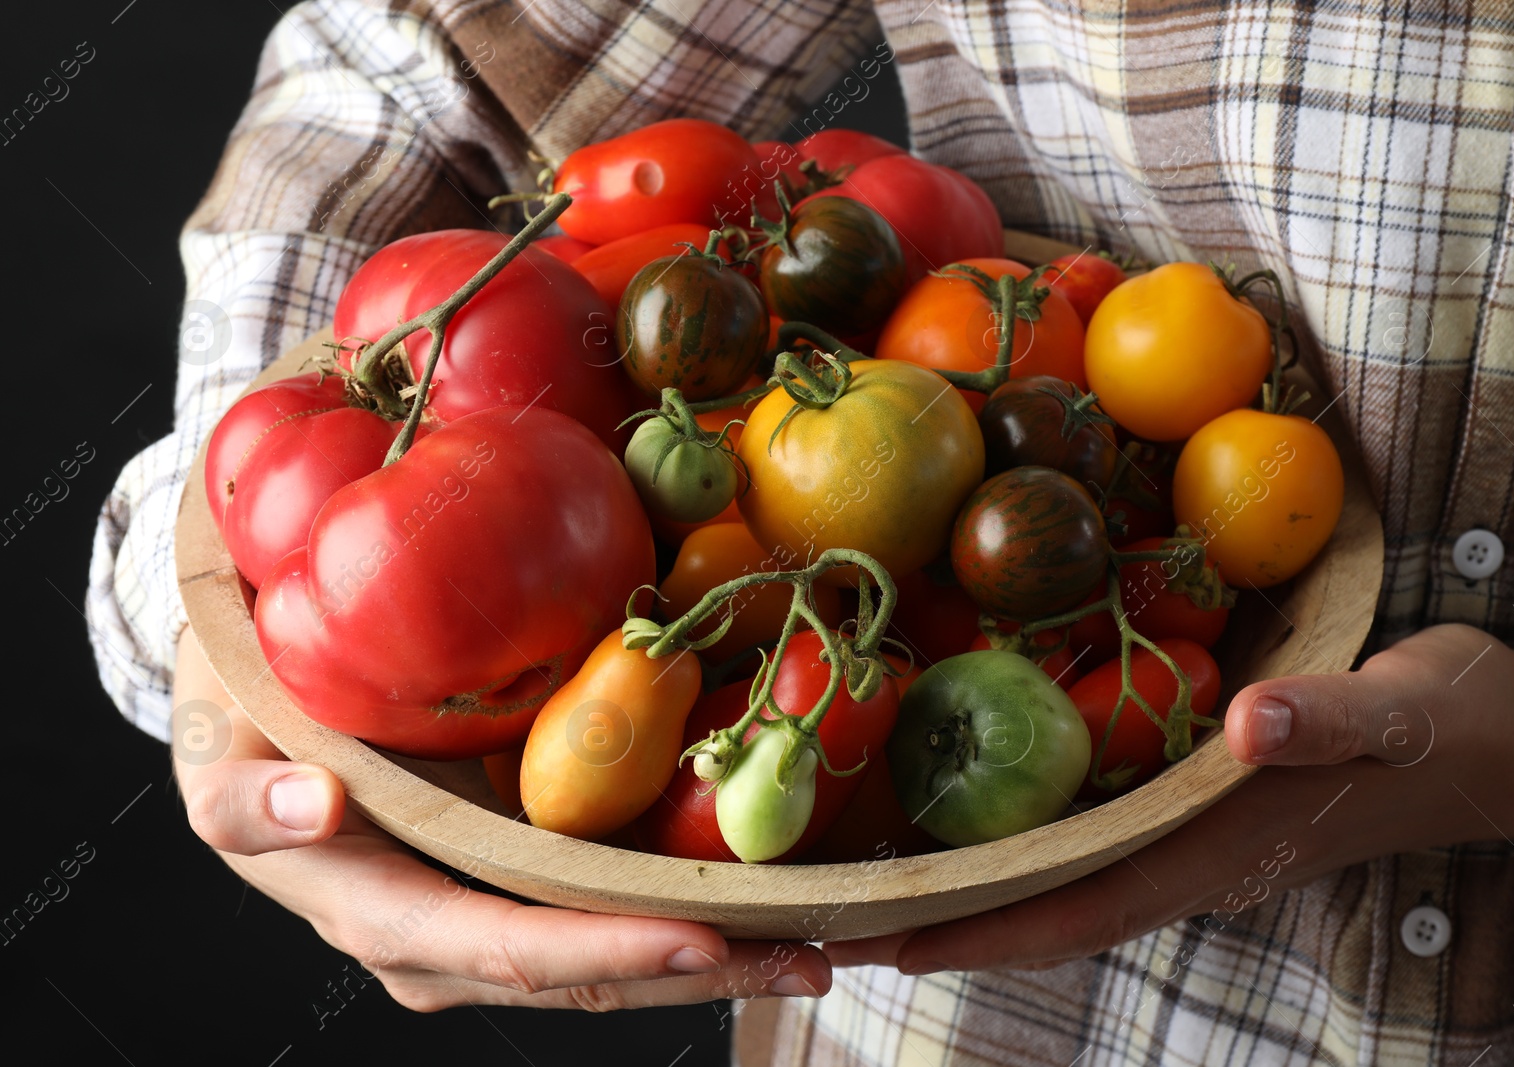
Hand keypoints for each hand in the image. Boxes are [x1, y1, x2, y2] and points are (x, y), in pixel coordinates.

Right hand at [172, 627, 828, 1009]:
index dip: (600, 951)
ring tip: (819, 938)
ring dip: (715, 954)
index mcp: (376, 912)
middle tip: (813, 955)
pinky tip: (764, 892)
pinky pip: (608, 907)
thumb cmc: (241, 721)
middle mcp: (444, 938)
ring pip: (609, 956)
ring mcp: (489, 915)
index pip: (500, 948)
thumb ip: (246, 797)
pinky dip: (688, 907)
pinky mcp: (520, 878)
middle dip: (698, 971)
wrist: (264, 705)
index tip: (702, 939)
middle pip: (582, 973)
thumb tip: (313, 815)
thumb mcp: (219, 748)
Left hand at [828, 624, 1513, 973]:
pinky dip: (1026, 829)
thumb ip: (1329, 721)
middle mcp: (1187, 855)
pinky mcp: (1197, 800)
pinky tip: (980, 802)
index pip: (1078, 909)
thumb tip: (1252, 726)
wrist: (1502, 735)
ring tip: (879, 872)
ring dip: (976, 881)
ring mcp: (1189, 834)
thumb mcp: (1400, 710)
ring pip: (1061, 875)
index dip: (980, 931)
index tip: (884, 941)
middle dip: (947, 920)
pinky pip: (1092, 828)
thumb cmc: (1453, 726)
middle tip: (838, 912)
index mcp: (1217, 852)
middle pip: (1046, 906)